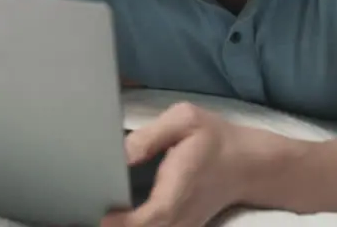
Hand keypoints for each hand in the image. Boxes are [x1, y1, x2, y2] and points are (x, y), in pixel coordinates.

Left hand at [102, 102, 244, 226]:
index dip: (121, 224)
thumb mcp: (185, 120)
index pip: (149, 220)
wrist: (247, 164)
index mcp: (178, 191)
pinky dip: (134, 225)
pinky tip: (117, 215)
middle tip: (89, 209)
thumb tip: (121, 154)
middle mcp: (180, 218)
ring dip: (124, 226)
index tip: (101, 213)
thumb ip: (149, 136)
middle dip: (114, 226)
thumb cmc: (214, 138)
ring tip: (98, 211)